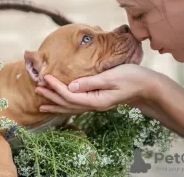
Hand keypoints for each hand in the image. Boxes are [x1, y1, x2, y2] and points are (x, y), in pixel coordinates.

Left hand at [35, 64, 162, 113]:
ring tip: (41, 103)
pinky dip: (66, 104)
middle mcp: (95, 105)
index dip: (56, 88)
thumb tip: (71, 87)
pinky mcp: (98, 100)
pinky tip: (61, 103)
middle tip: (37, 90)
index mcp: (97, 100)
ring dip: (56, 103)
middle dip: (52, 97)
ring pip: (71, 107)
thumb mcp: (112, 77)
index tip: (45, 78)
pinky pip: (78, 105)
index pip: (70, 96)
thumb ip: (91, 83)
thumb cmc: (132, 78)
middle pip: (68, 104)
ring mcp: (96, 104)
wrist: (147, 86)